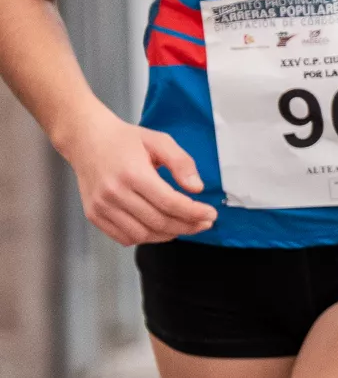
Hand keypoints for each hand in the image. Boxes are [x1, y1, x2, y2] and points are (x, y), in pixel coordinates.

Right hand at [60, 113, 213, 244]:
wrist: (86, 139)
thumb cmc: (124, 139)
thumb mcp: (159, 141)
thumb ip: (181, 163)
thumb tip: (197, 188)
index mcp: (133, 174)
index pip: (170, 203)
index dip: (194, 213)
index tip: (211, 214)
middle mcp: (114, 193)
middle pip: (158, 222)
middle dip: (187, 226)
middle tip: (204, 223)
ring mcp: (101, 206)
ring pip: (142, 234)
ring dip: (168, 235)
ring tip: (184, 226)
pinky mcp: (93, 214)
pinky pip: (123, 237)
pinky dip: (145, 238)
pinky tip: (159, 229)